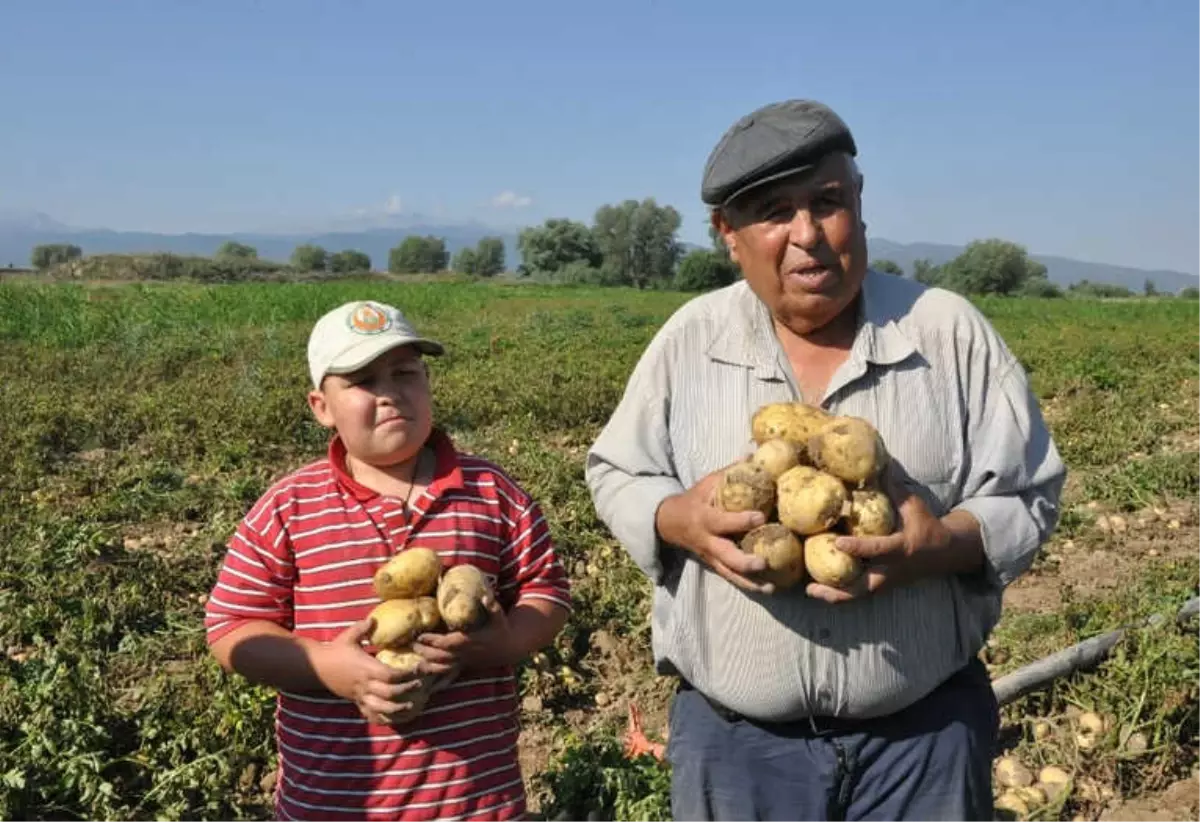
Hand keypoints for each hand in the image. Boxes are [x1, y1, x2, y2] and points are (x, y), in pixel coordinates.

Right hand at [311, 617, 427, 725]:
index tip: (417, 669)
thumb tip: (374, 619)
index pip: (390, 675)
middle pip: (389, 693)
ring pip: (381, 708)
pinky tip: (393, 719)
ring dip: (397, 709)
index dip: (405, 674)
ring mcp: (360, 695)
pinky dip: (382, 719)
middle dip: (406, 691)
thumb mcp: (349, 636)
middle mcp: (365, 684)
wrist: (317, 667)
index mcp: (366, 668)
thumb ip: (363, 628)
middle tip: (420, 685)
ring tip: (411, 706)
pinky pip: (370, 714)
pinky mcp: (356, 701)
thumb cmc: (335, 650)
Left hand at [412, 593, 516, 674]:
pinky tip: (428, 686)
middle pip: (441, 657)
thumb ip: (491, 606)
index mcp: (470, 641)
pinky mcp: (464, 667)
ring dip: (429, 667)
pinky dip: (439, 681)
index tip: (420, 636)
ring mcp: (464, 662)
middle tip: (411, 646)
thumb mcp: (498, 616)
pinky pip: (450, 676)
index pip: (447, 643)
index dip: (433, 641)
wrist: (509, 648)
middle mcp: (465, 654)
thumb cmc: (501, 629)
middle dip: (425, 653)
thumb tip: (484, 596)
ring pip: (443, 668)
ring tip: (414, 665)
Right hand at [655, 464, 773, 594]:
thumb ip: (731, 472)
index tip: (761, 516)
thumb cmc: (695, 499)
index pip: (723, 521)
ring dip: (750, 581)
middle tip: (764, 562)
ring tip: (771, 587)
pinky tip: (767, 589)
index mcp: (705, 518)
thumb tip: (755, 452)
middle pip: (725, 555)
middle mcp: (707, 541)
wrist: (670, 522)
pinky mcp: (715, 565)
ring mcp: (710, 556)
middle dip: (744, 561)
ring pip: (729, 572)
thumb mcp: (708, 483)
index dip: (741, 520)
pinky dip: (749, 585)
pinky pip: (731, 578)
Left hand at [805, 471, 980, 603]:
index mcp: (902, 548)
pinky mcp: (884, 586)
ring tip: (809, 590)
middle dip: (839, 589)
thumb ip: (895, 488)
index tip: (838, 543)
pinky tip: (820, 588)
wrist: (946, 554)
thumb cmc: (927, 526)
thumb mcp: (915, 506)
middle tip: (811, 586)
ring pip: (860, 595)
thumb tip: (878, 463)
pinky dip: (842, 593)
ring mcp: (888, 581)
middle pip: (865, 586)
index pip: (879, 549)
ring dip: (835, 595)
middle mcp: (893, 570)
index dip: (859, 548)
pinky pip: (861, 593)